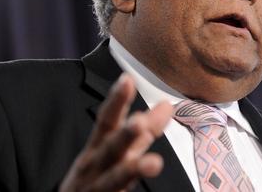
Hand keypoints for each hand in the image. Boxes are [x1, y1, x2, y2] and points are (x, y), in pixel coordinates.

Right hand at [60, 74, 172, 191]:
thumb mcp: (117, 150)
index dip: (117, 101)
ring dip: (132, 169)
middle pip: (110, 148)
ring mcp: (95, 188)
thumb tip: (167, 105)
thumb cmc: (97, 175)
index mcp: (97, 147)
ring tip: (154, 163)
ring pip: (114, 179)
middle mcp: (94, 166)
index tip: (127, 80)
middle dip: (124, 135)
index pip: (107, 120)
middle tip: (139, 122)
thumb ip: (142, 130)